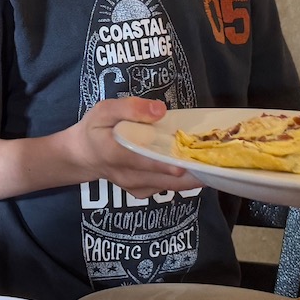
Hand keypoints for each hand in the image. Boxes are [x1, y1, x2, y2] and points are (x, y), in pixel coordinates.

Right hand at [69, 98, 203, 197]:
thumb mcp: (104, 110)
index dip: (166, 163)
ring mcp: (135, 187)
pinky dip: (183, 180)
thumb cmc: (95, 130)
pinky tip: (196, 168)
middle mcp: (127, 175)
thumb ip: (130, 108)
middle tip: (216, 163)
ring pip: (169, 185)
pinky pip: (166, 187)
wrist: (83, 156)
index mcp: (114, 153)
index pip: (143, 161)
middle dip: (191, 172)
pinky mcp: (142, 192)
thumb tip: (160, 110)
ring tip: (214, 166)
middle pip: (164, 178)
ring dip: (192, 177)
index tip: (188, 163)